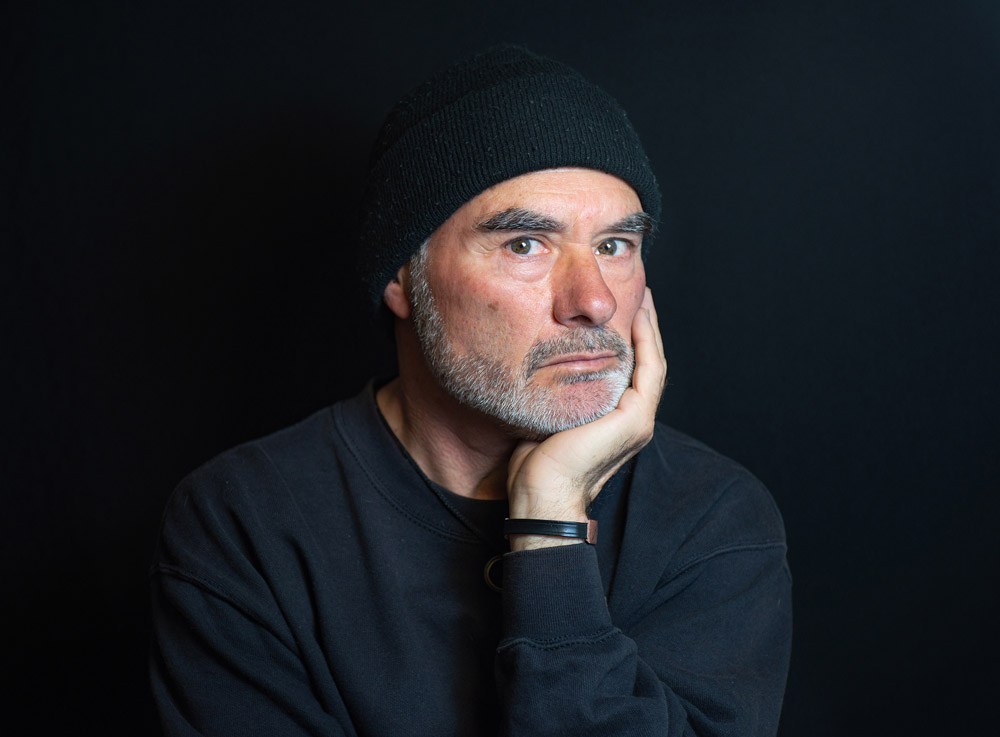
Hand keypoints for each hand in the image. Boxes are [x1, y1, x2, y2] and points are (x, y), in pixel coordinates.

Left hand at [506, 288, 666, 549]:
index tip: (620, 309)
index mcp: (615, 420)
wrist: (541, 492)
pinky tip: (638, 317)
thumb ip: (559, 391)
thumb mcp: (549, 413)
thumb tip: (543, 363)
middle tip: (638, 294)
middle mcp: (633, 419)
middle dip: (643, 327)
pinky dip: (646, 341)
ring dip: (649, 328)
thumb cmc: (535, 462)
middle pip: (646, 362)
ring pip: (652, 362)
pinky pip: (648, 370)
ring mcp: (638, 420)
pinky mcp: (634, 419)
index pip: (630, 370)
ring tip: (642, 298)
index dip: (629, 339)